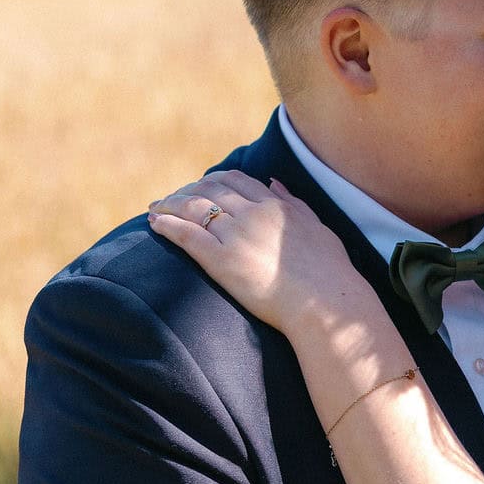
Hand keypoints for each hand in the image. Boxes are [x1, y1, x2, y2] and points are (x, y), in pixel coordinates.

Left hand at [148, 170, 368, 333]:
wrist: (326, 302)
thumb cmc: (330, 272)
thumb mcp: (317, 227)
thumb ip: (293, 202)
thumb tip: (273, 182)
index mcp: (275, 206)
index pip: (236, 180)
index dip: (213, 180)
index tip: (201, 187)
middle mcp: (253, 213)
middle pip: (210, 189)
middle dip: (187, 190)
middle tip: (172, 198)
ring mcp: (236, 235)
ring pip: (193, 207)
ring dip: (169, 204)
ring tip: (155, 209)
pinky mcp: (222, 260)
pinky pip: (187, 235)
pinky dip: (167, 225)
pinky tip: (154, 223)